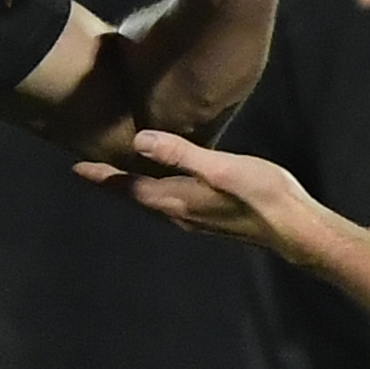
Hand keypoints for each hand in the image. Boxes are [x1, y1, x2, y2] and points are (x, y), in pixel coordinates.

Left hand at [74, 128, 304, 243]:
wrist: (293, 228)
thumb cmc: (260, 195)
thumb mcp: (219, 168)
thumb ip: (180, 154)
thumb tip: (140, 141)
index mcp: (176, 200)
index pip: (128, 187)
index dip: (102, 177)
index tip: (76, 168)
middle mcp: (178, 213)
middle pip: (135, 198)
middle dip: (112, 184)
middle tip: (89, 169)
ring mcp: (194, 219)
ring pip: (152, 202)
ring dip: (132, 189)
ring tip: (117, 174)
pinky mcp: (208, 218)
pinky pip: (168, 203)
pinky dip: (153, 191)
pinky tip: (160, 183)